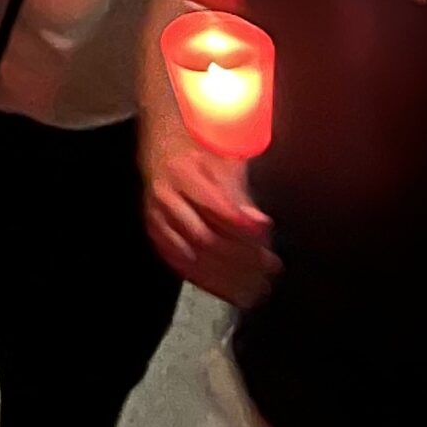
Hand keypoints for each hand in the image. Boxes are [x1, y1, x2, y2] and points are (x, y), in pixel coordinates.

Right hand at [144, 138, 277, 308]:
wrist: (159, 138)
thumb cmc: (199, 144)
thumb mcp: (221, 156)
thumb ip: (239, 192)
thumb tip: (260, 226)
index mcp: (182, 172)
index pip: (216, 208)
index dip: (244, 226)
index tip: (268, 232)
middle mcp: (165, 197)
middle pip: (206, 238)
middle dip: (242, 258)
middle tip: (272, 267)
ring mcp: (156, 217)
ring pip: (193, 257)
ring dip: (228, 277)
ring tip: (257, 288)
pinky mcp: (155, 231)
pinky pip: (179, 263)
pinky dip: (205, 279)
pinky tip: (227, 289)